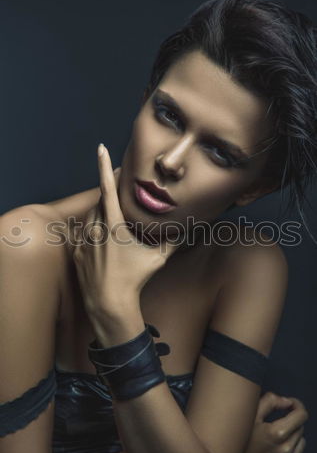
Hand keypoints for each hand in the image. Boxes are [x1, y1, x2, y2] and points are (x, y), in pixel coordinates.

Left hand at [72, 144, 177, 340]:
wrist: (109, 303)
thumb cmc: (135, 279)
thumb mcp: (157, 258)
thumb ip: (173, 241)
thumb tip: (190, 229)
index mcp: (114, 225)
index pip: (108, 188)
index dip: (104, 167)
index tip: (101, 149)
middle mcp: (95, 229)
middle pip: (100, 201)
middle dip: (109, 193)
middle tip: (120, 191)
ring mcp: (84, 241)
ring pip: (91, 217)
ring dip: (101, 213)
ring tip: (115, 220)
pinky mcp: (78, 253)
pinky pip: (85, 235)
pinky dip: (94, 232)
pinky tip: (104, 242)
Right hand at [242, 392, 307, 452]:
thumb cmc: (237, 438)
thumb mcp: (249, 414)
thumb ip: (269, 401)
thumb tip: (285, 401)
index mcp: (277, 433)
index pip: (302, 415)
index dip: (296, 404)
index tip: (289, 402)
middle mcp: (285, 449)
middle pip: (300, 426)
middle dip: (292, 418)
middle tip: (277, 416)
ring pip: (300, 440)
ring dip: (292, 433)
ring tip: (276, 431)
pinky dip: (290, 446)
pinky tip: (276, 444)